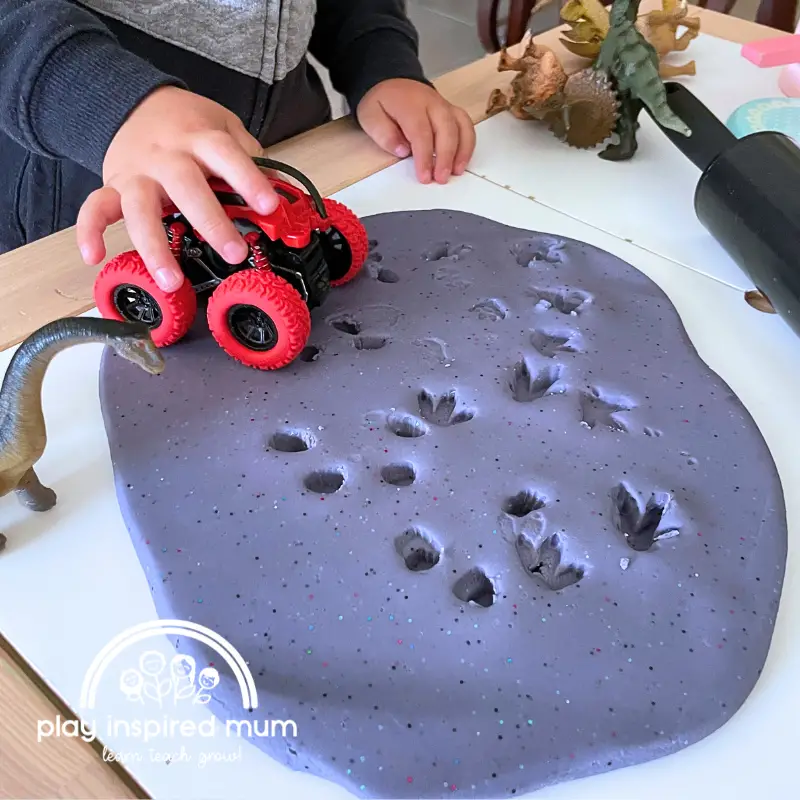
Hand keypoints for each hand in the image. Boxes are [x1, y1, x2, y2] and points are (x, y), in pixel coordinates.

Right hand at [77, 87, 279, 291]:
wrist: (134, 101)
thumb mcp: (225, 126)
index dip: (248, 179)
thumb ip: (251, 158)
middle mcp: (167, 156)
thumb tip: (286, 192)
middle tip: (233, 253)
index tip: (268, 205)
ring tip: (171, 281)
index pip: (226, 155)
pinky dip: (90, 230)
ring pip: (139, 208)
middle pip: (186, 186)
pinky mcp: (113, 186)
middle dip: (210, 221)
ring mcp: (137, 173)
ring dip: (154, 246)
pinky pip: (95, 207)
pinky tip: (94, 255)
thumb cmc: (187, 123)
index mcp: (199, 138)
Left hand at [356, 79, 474, 184]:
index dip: (424, 156)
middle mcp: (431, 102)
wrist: (392, 82)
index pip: (421, 132)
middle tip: (441, 178)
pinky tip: (462, 161)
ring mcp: (444, 105)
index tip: (425, 176)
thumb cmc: (382, 103)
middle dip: (445, 156)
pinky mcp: (452, 111)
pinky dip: (468, 144)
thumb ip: (384, 134)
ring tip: (456, 172)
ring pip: (461, 126)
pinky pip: (466, 125)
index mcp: (410, 104)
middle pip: (445, 128)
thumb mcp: (370, 117)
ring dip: (461, 151)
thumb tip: (403, 150)